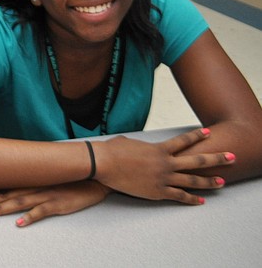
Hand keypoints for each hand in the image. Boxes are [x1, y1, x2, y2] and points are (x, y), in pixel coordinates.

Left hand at [0, 181, 111, 226]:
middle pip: (5, 194)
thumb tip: (15, 185)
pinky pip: (42, 212)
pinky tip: (19, 223)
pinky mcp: (58, 204)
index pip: (4, 186)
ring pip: (19, 202)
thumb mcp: (47, 178)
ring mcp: (45, 195)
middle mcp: (34, 187)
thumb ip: (31, 182)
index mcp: (30, 181)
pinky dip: (30, 217)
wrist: (93, 176)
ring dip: (1, 208)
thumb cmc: (68, 178)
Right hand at [94, 128, 232, 203]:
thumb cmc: (112, 151)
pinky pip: (179, 196)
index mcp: (159, 149)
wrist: (103, 163)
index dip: (196, 136)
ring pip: (192, 181)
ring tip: (222, 182)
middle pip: (197, 161)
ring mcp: (163, 178)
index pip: (183, 141)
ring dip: (209, 182)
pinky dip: (191, 199)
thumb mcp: (128, 142)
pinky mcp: (157, 192)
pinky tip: (201, 201)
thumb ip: (138, 145)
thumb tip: (135, 145)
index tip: (207, 132)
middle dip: (216, 159)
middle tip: (231, 157)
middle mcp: (165, 163)